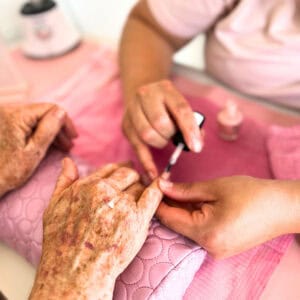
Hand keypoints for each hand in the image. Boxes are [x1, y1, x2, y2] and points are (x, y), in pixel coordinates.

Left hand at [0, 103, 76, 196]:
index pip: (50, 108)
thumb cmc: (8, 171)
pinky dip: (39, 132)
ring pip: (36, 118)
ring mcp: (5, 117)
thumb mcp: (34, 152)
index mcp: (16, 116)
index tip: (74, 137)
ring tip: (61, 146)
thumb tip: (62, 112)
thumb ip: (49, 129)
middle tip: (69, 145)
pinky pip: (27, 123)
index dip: (65, 122)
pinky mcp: (4, 124)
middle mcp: (8, 111)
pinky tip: (47, 143)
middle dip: (58, 128)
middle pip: (43, 112)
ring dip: (50, 130)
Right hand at [30, 159, 162, 299]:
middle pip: (127, 173)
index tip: (122, 173)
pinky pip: (153, 195)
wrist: (75, 269)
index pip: (110, 168)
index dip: (117, 171)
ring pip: (139, 185)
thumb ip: (64, 181)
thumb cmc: (61, 240)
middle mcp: (106, 191)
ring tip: (138, 198)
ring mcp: (123, 204)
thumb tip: (68, 161)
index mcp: (88, 185)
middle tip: (133, 184)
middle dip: (131, 177)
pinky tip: (159, 185)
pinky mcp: (138, 218)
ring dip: (140, 189)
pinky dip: (157, 188)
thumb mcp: (54, 206)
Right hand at [122, 79, 202, 178]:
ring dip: (160, 142)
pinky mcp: (126, 126)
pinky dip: (146, 162)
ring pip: (147, 134)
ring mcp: (132, 110)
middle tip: (173, 136)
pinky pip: (137, 147)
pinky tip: (153, 174)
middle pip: (160, 123)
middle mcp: (146, 95)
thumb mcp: (180, 106)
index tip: (196, 147)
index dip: (189, 130)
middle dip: (170, 135)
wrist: (143, 95)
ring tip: (163, 139)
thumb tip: (196, 144)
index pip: (180, 109)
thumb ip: (192, 123)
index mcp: (165, 89)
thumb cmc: (167, 105)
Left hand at [157, 176, 299, 257]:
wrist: (283, 207)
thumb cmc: (252, 194)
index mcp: (206, 233)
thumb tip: (162, 186)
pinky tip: (189, 201)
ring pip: (188, 226)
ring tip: (173, 189)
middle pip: (177, 224)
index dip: (157, 201)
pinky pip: (199, 230)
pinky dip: (192, 216)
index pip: (169, 218)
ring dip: (180, 209)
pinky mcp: (222, 246)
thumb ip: (185, 190)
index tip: (149, 186)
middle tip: (160, 185)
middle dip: (168, 204)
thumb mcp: (215, 188)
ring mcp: (216, 249)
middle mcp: (208, 247)